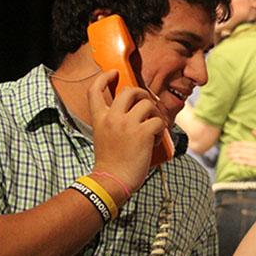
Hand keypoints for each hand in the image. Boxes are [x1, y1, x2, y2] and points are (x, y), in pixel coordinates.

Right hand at [88, 71, 166, 193]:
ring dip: (155, 112)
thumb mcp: (103, 138)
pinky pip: (158, 121)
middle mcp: (112, 118)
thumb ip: (112, 124)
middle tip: (147, 103)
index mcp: (99, 119)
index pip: (95, 89)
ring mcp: (127, 124)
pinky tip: (156, 139)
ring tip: (155, 125)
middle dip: (142, 93)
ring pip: (147, 103)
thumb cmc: (110, 164)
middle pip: (129, 91)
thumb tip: (131, 114)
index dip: (105, 77)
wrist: (112, 182)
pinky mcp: (142, 133)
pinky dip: (161, 128)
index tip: (114, 74)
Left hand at [224, 130, 255, 173]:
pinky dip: (239, 161)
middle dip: (233, 150)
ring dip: (234, 155)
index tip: (230, 144)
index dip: (237, 144)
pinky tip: (233, 161)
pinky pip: (246, 163)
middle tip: (226, 150)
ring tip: (228, 155)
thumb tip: (253, 130)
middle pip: (242, 150)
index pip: (245, 144)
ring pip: (243, 156)